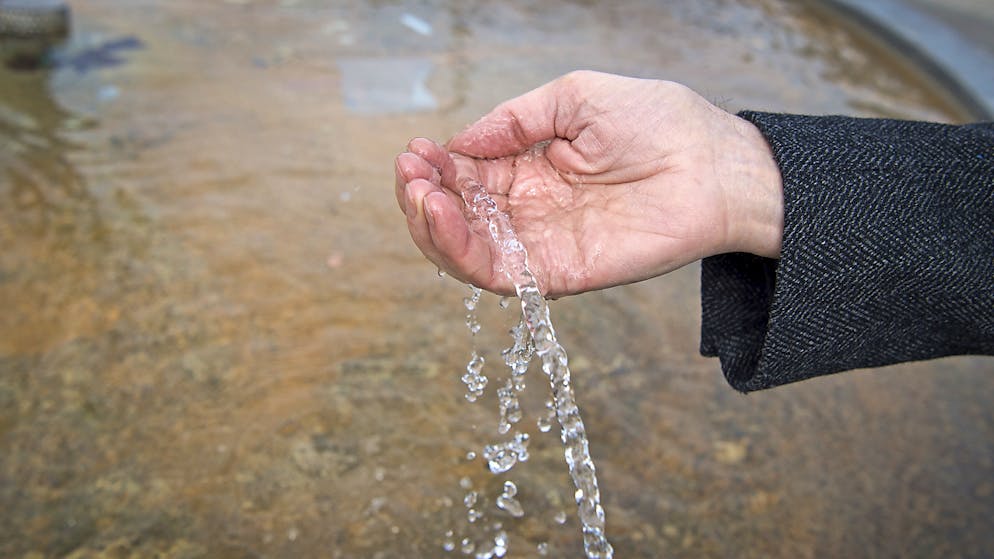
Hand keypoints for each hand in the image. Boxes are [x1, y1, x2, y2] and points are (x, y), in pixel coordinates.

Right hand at [395, 71, 782, 296]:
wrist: (716, 164)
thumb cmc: (659, 122)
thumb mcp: (575, 99)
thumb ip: (515, 120)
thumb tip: (460, 143)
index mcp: (530, 171)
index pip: (466, 178)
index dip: (436, 166)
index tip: (416, 149)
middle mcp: (530, 212)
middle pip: (457, 218)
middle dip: (422, 195)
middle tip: (410, 170)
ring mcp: (542, 244)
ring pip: (466, 251)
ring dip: (431, 226)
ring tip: (419, 193)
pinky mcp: (558, 272)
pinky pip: (498, 273)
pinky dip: (461, 251)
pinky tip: (443, 216)